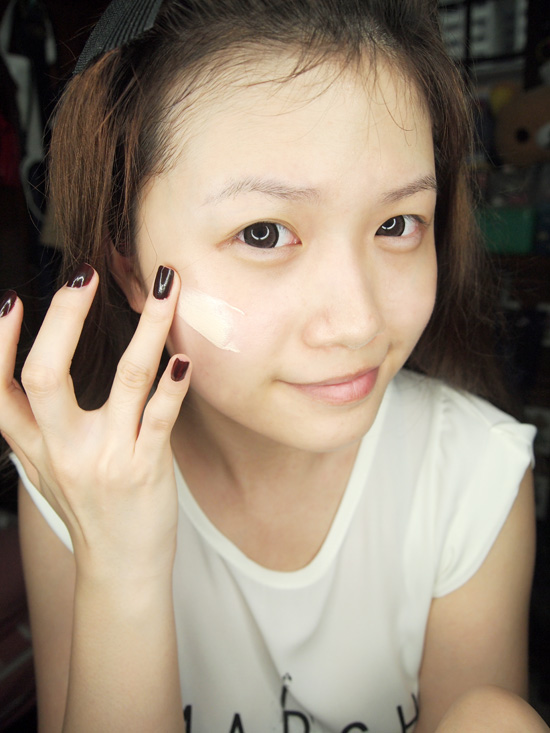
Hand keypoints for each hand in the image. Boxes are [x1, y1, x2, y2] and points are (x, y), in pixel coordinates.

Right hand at [0, 265, 189, 580]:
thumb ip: (41, 423)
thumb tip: (41, 365)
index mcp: (33, 446)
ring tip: (166, 287)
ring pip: (125, 380)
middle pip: (45, 375)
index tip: (12, 301)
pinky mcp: (146, 469)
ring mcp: (105, 458)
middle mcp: (63, 449)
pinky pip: (162, 417)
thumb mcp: (49, 469)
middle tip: (85, 274)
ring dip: (147, 327)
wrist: (120, 569)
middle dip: (64, 319)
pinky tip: (183, 357)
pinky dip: (173, 384)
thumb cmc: (90, 510)